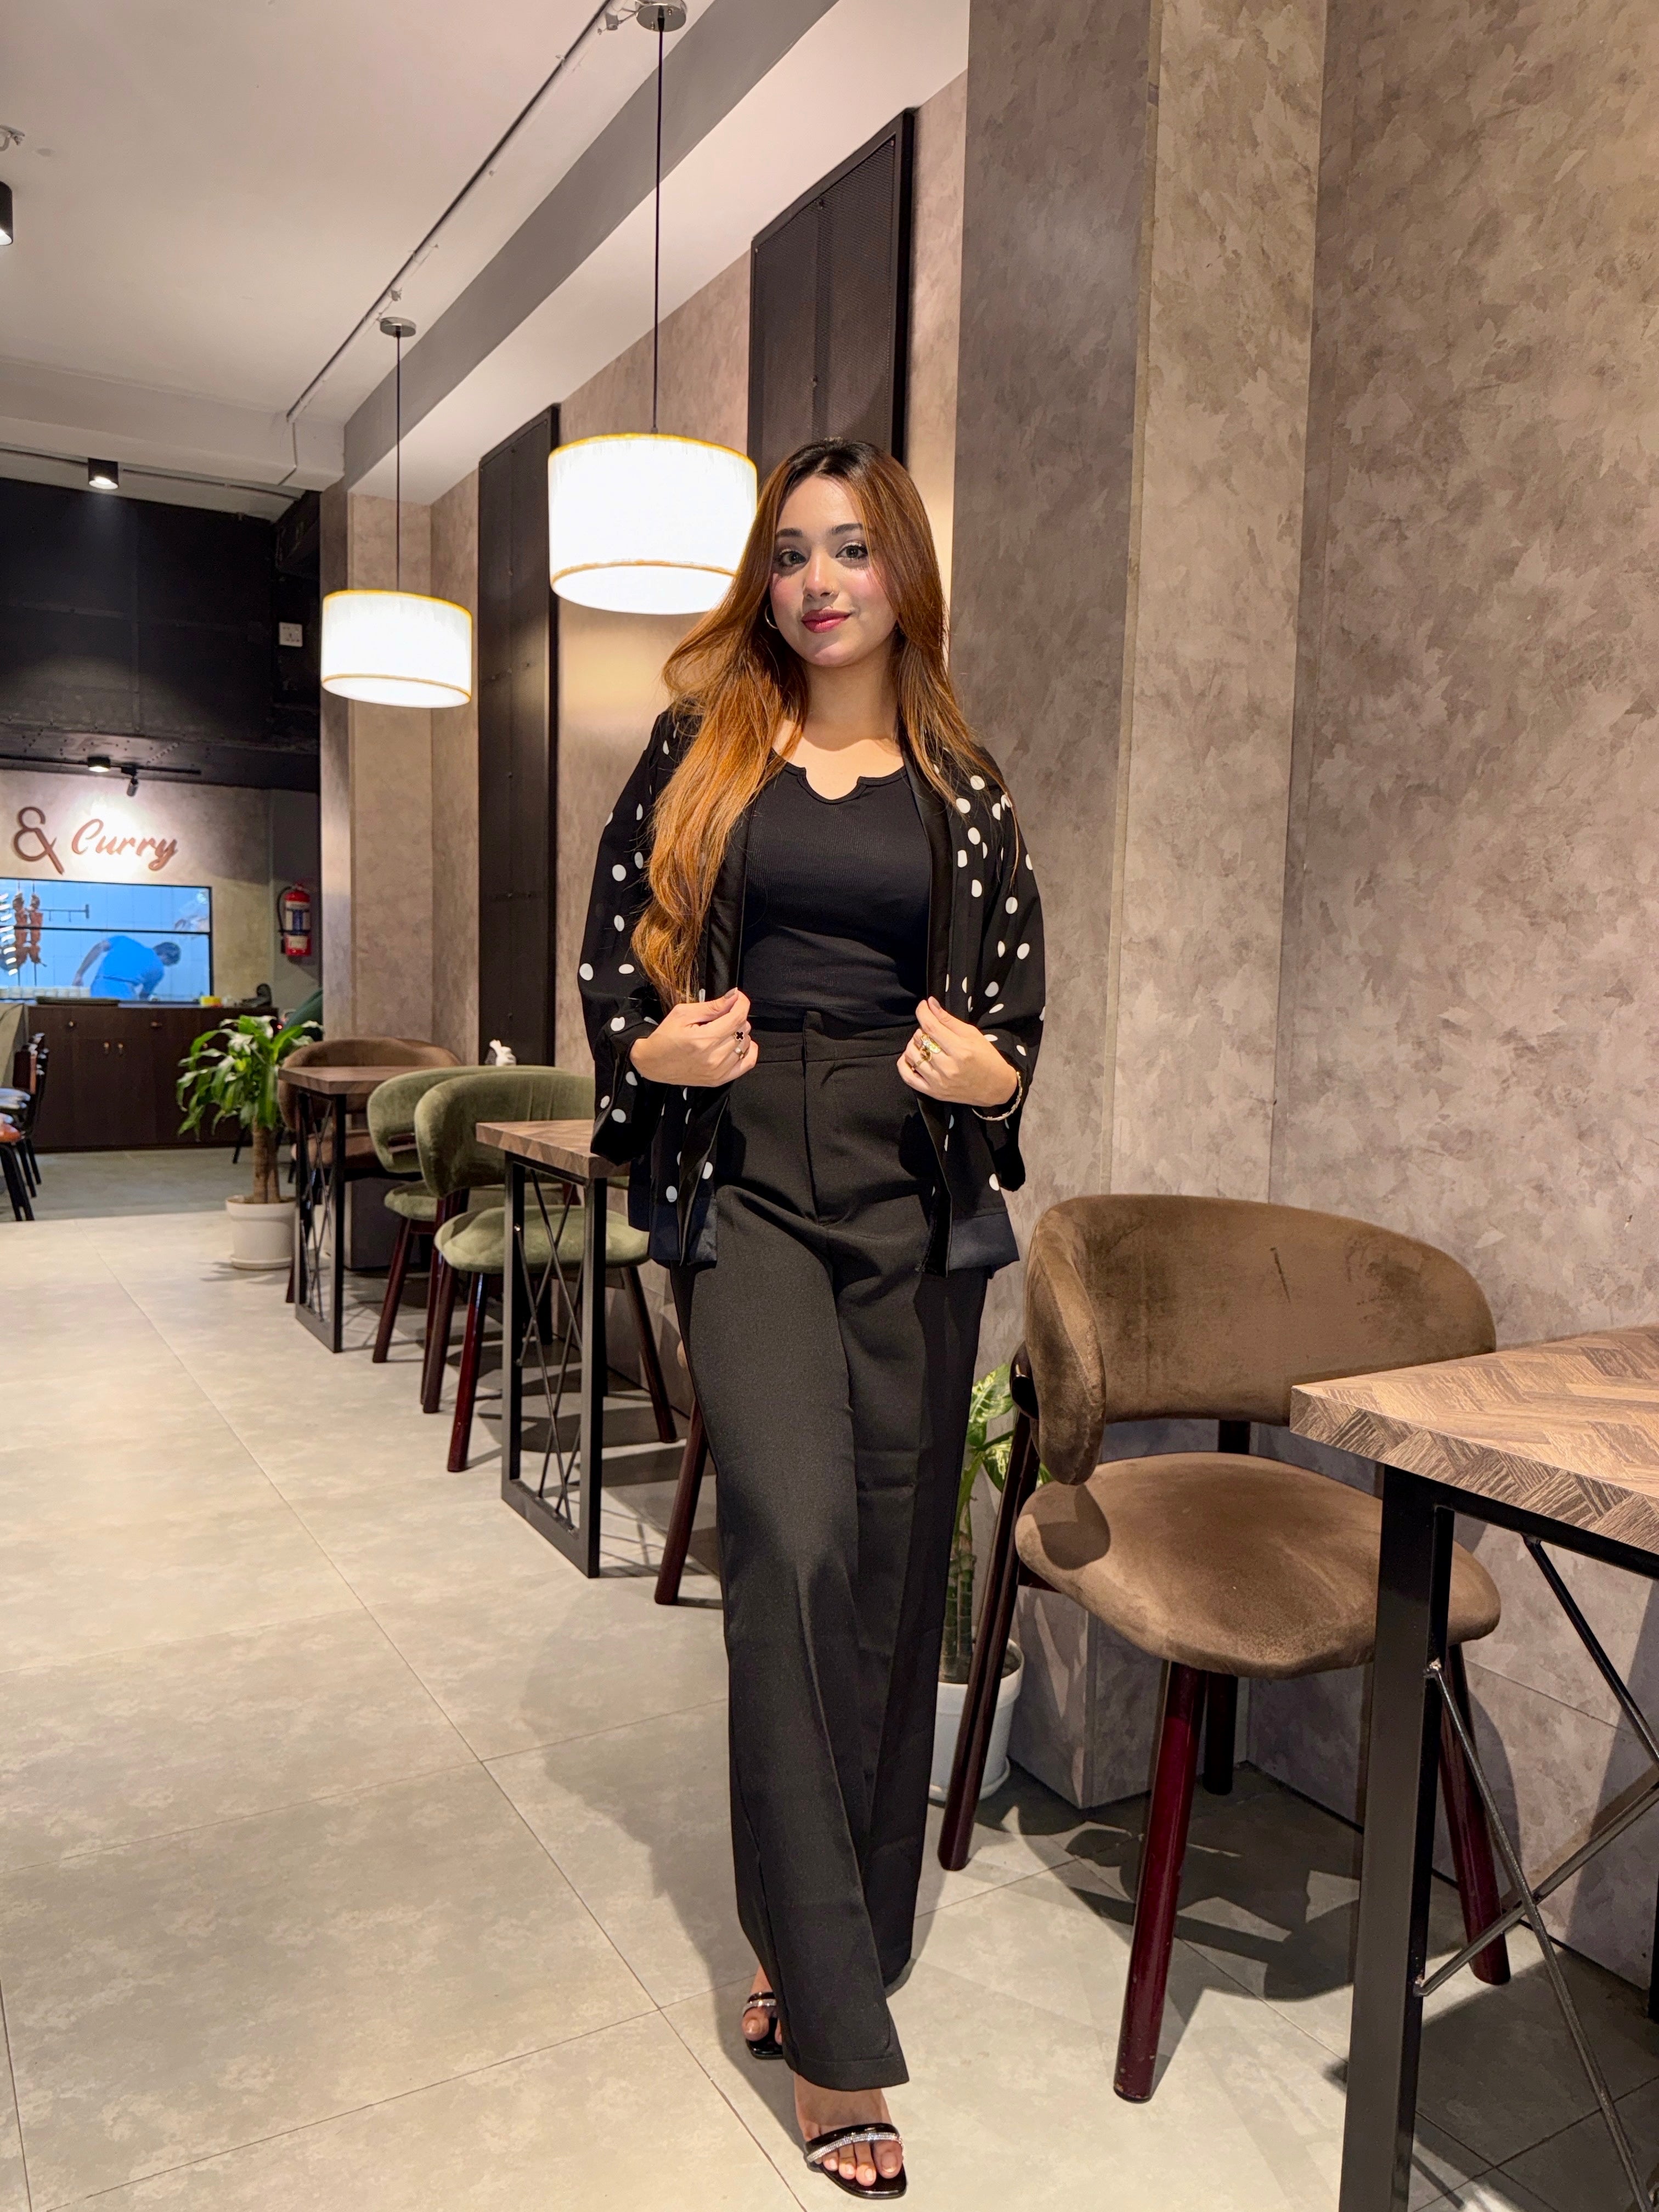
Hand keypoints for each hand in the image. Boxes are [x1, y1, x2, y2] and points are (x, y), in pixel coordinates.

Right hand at [628, 989, 757, 1086]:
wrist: (652, 1063)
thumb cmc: (664, 1037)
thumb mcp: (683, 1014)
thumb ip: (711, 1006)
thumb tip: (734, 996)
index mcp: (704, 1039)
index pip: (737, 1017)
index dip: (741, 1003)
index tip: (738, 998)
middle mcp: (714, 1057)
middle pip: (742, 1029)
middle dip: (735, 1017)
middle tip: (721, 1016)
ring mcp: (718, 1071)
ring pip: (746, 1043)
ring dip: (739, 1033)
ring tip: (723, 1031)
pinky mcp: (719, 1080)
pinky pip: (747, 1063)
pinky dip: (748, 1050)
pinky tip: (738, 1044)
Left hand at [897, 999, 1017, 1108]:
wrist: (996, 1087)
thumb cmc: (987, 1058)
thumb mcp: (973, 1034)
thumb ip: (949, 1020)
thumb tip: (930, 1004)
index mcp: (960, 1050)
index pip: (931, 1026)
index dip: (922, 1012)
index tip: (922, 1006)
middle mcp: (948, 1067)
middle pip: (920, 1039)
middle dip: (923, 1029)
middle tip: (932, 1030)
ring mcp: (939, 1081)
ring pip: (912, 1055)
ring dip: (914, 1044)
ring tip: (924, 1043)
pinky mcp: (933, 1092)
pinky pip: (908, 1077)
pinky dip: (904, 1064)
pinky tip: (911, 1056)